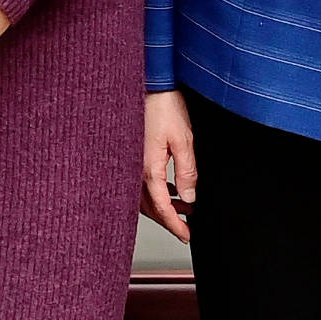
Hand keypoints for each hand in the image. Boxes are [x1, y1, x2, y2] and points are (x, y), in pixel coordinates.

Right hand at [141, 90, 196, 242]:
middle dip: (168, 220)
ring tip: (185, 209)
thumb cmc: (164, 106)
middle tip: (185, 229)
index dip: (174, 224)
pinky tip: (172, 189)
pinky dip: (157, 192)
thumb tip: (188, 198)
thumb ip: (187, 172)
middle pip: (149, 206)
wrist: (150, 84)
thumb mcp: (184, 140)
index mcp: (147, 168)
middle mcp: (135, 169)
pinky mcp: (134, 154)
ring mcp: (132, 162)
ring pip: (144, 196)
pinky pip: (142, 183)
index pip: (161, 206)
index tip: (186, 235)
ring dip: (163, 206)